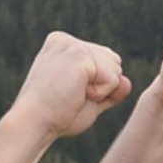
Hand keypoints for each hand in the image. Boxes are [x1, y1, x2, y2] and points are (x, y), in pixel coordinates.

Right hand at [8, 32, 131, 141]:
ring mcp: (72, 45)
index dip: (98, 86)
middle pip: (114, 63)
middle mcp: (66, 40)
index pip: (106, 62)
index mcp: (64, 47)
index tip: (69, 93)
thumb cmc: (57, 115)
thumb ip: (110, 90)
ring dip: (102, 91)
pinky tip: (77, 94)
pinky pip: (113, 79)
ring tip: (73, 94)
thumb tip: (127, 81)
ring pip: (116, 71)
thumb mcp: (90, 101)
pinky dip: (101, 94)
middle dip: (103, 87)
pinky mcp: (79, 54)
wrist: (35, 122)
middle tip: (72, 95)